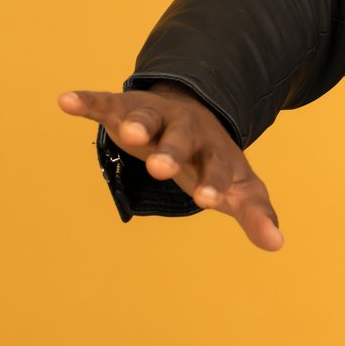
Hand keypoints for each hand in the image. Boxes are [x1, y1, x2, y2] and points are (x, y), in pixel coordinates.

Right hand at [58, 83, 283, 250]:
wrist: (196, 111)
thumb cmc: (213, 160)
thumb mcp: (237, 186)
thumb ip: (255, 213)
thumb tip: (278, 245)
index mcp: (215, 152)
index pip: (219, 169)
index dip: (215, 184)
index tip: (208, 202)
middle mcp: (187, 131)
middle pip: (182, 140)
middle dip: (172, 152)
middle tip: (160, 168)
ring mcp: (157, 117)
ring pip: (147, 117)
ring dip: (139, 122)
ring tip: (127, 131)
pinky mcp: (126, 108)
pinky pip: (106, 103)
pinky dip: (88, 101)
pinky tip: (66, 101)